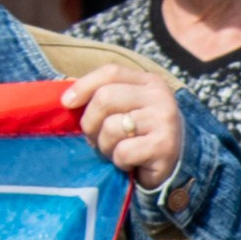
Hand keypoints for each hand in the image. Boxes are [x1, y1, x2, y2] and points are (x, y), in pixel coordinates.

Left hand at [61, 66, 184, 192]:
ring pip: (111, 127)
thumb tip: (66, 90)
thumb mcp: (124, 110)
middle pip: (105, 98)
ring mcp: (163, 120)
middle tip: (95, 139)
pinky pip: (123, 151)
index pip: (111, 72)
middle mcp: (159, 96)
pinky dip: (120, 161)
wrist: (175, 166)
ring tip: (115, 152)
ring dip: (105, 146)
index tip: (67, 103)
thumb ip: (102, 96)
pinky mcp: (163, 146)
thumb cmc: (141, 137)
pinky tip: (129, 163)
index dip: (84, 86)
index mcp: (148, 82)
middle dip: (91, 123)